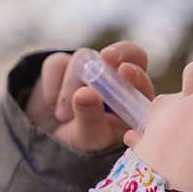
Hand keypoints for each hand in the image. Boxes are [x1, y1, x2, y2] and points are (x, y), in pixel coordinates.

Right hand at [25, 41, 153, 151]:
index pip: (142, 79)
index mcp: (133, 98)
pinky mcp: (64, 63)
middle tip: (106, 58)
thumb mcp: (88, 137)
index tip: (123, 71)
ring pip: (85, 59)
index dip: (136, 73)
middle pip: (129, 52)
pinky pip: (58, 63)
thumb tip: (85, 93)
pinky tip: (51, 102)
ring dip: (71, 86)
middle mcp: (117, 77)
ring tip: (62, 116)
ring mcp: (92, 66)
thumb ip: (90, 119)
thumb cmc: (81, 139)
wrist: (49, 136)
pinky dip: (53, 83)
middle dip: (117, 53)